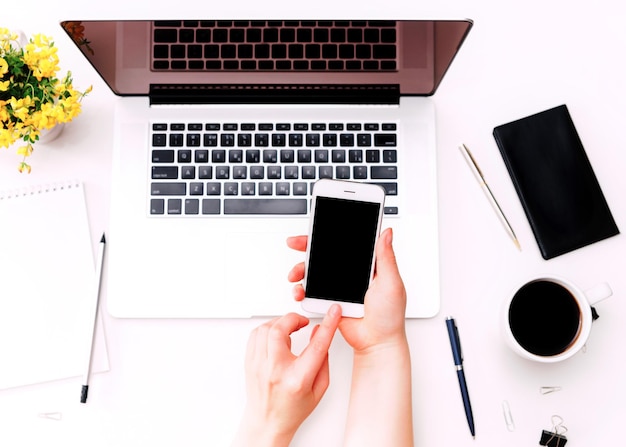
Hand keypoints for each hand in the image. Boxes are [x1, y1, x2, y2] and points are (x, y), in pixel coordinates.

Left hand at [232, 305, 341, 446]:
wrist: (268, 422)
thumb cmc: (292, 410)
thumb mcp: (319, 389)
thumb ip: (323, 360)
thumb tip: (320, 334)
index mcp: (297, 379)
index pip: (316, 345)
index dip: (328, 325)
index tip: (333, 312)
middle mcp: (275, 370)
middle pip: (280, 330)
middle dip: (293, 318)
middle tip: (301, 322)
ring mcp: (259, 365)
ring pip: (265, 329)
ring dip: (280, 323)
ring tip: (289, 329)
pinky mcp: (250, 362)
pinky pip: (255, 335)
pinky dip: (267, 329)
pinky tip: (275, 335)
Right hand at [287, 228, 406, 352]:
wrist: (377, 343)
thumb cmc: (389, 316)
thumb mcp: (391, 282)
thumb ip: (386, 257)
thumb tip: (387, 233)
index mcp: (366, 265)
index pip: (344, 243)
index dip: (329, 234)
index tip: (316, 228)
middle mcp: (350, 274)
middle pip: (324, 254)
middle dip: (307, 248)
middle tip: (296, 243)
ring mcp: (338, 287)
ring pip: (314, 272)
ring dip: (301, 270)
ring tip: (296, 275)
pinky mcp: (329, 301)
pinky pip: (311, 292)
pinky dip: (302, 290)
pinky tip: (301, 291)